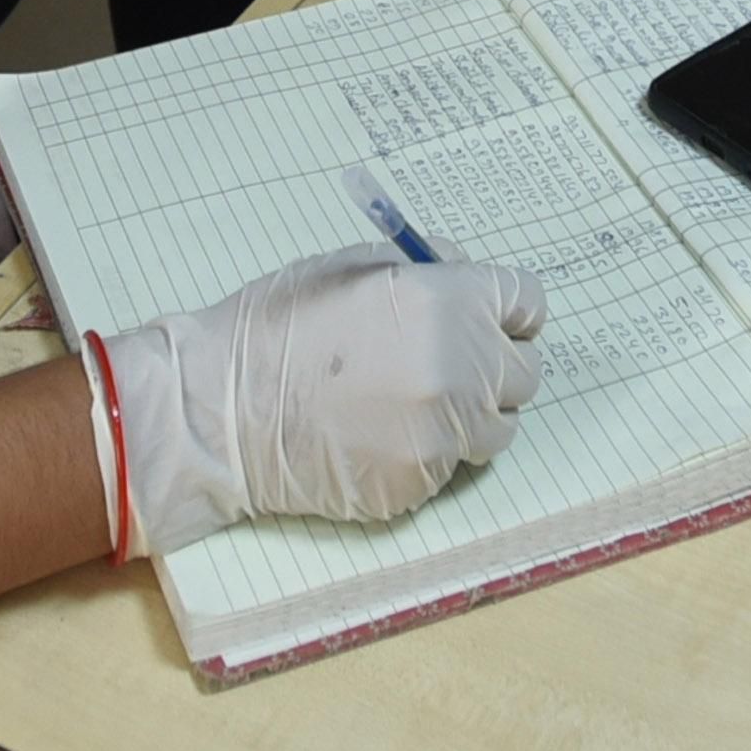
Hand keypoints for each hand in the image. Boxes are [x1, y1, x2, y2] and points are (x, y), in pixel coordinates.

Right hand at [94, 247, 547, 552]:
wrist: (223, 412)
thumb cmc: (276, 328)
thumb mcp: (348, 266)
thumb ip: (422, 267)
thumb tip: (464, 270)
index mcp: (445, 302)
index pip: (527, 302)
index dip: (507, 308)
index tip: (491, 318)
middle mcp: (459, 370)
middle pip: (525, 371)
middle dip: (493, 363)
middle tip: (448, 362)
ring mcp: (444, 434)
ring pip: (498, 427)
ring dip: (471, 414)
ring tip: (411, 402)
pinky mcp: (423, 484)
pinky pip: (451, 466)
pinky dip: (427, 451)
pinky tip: (379, 435)